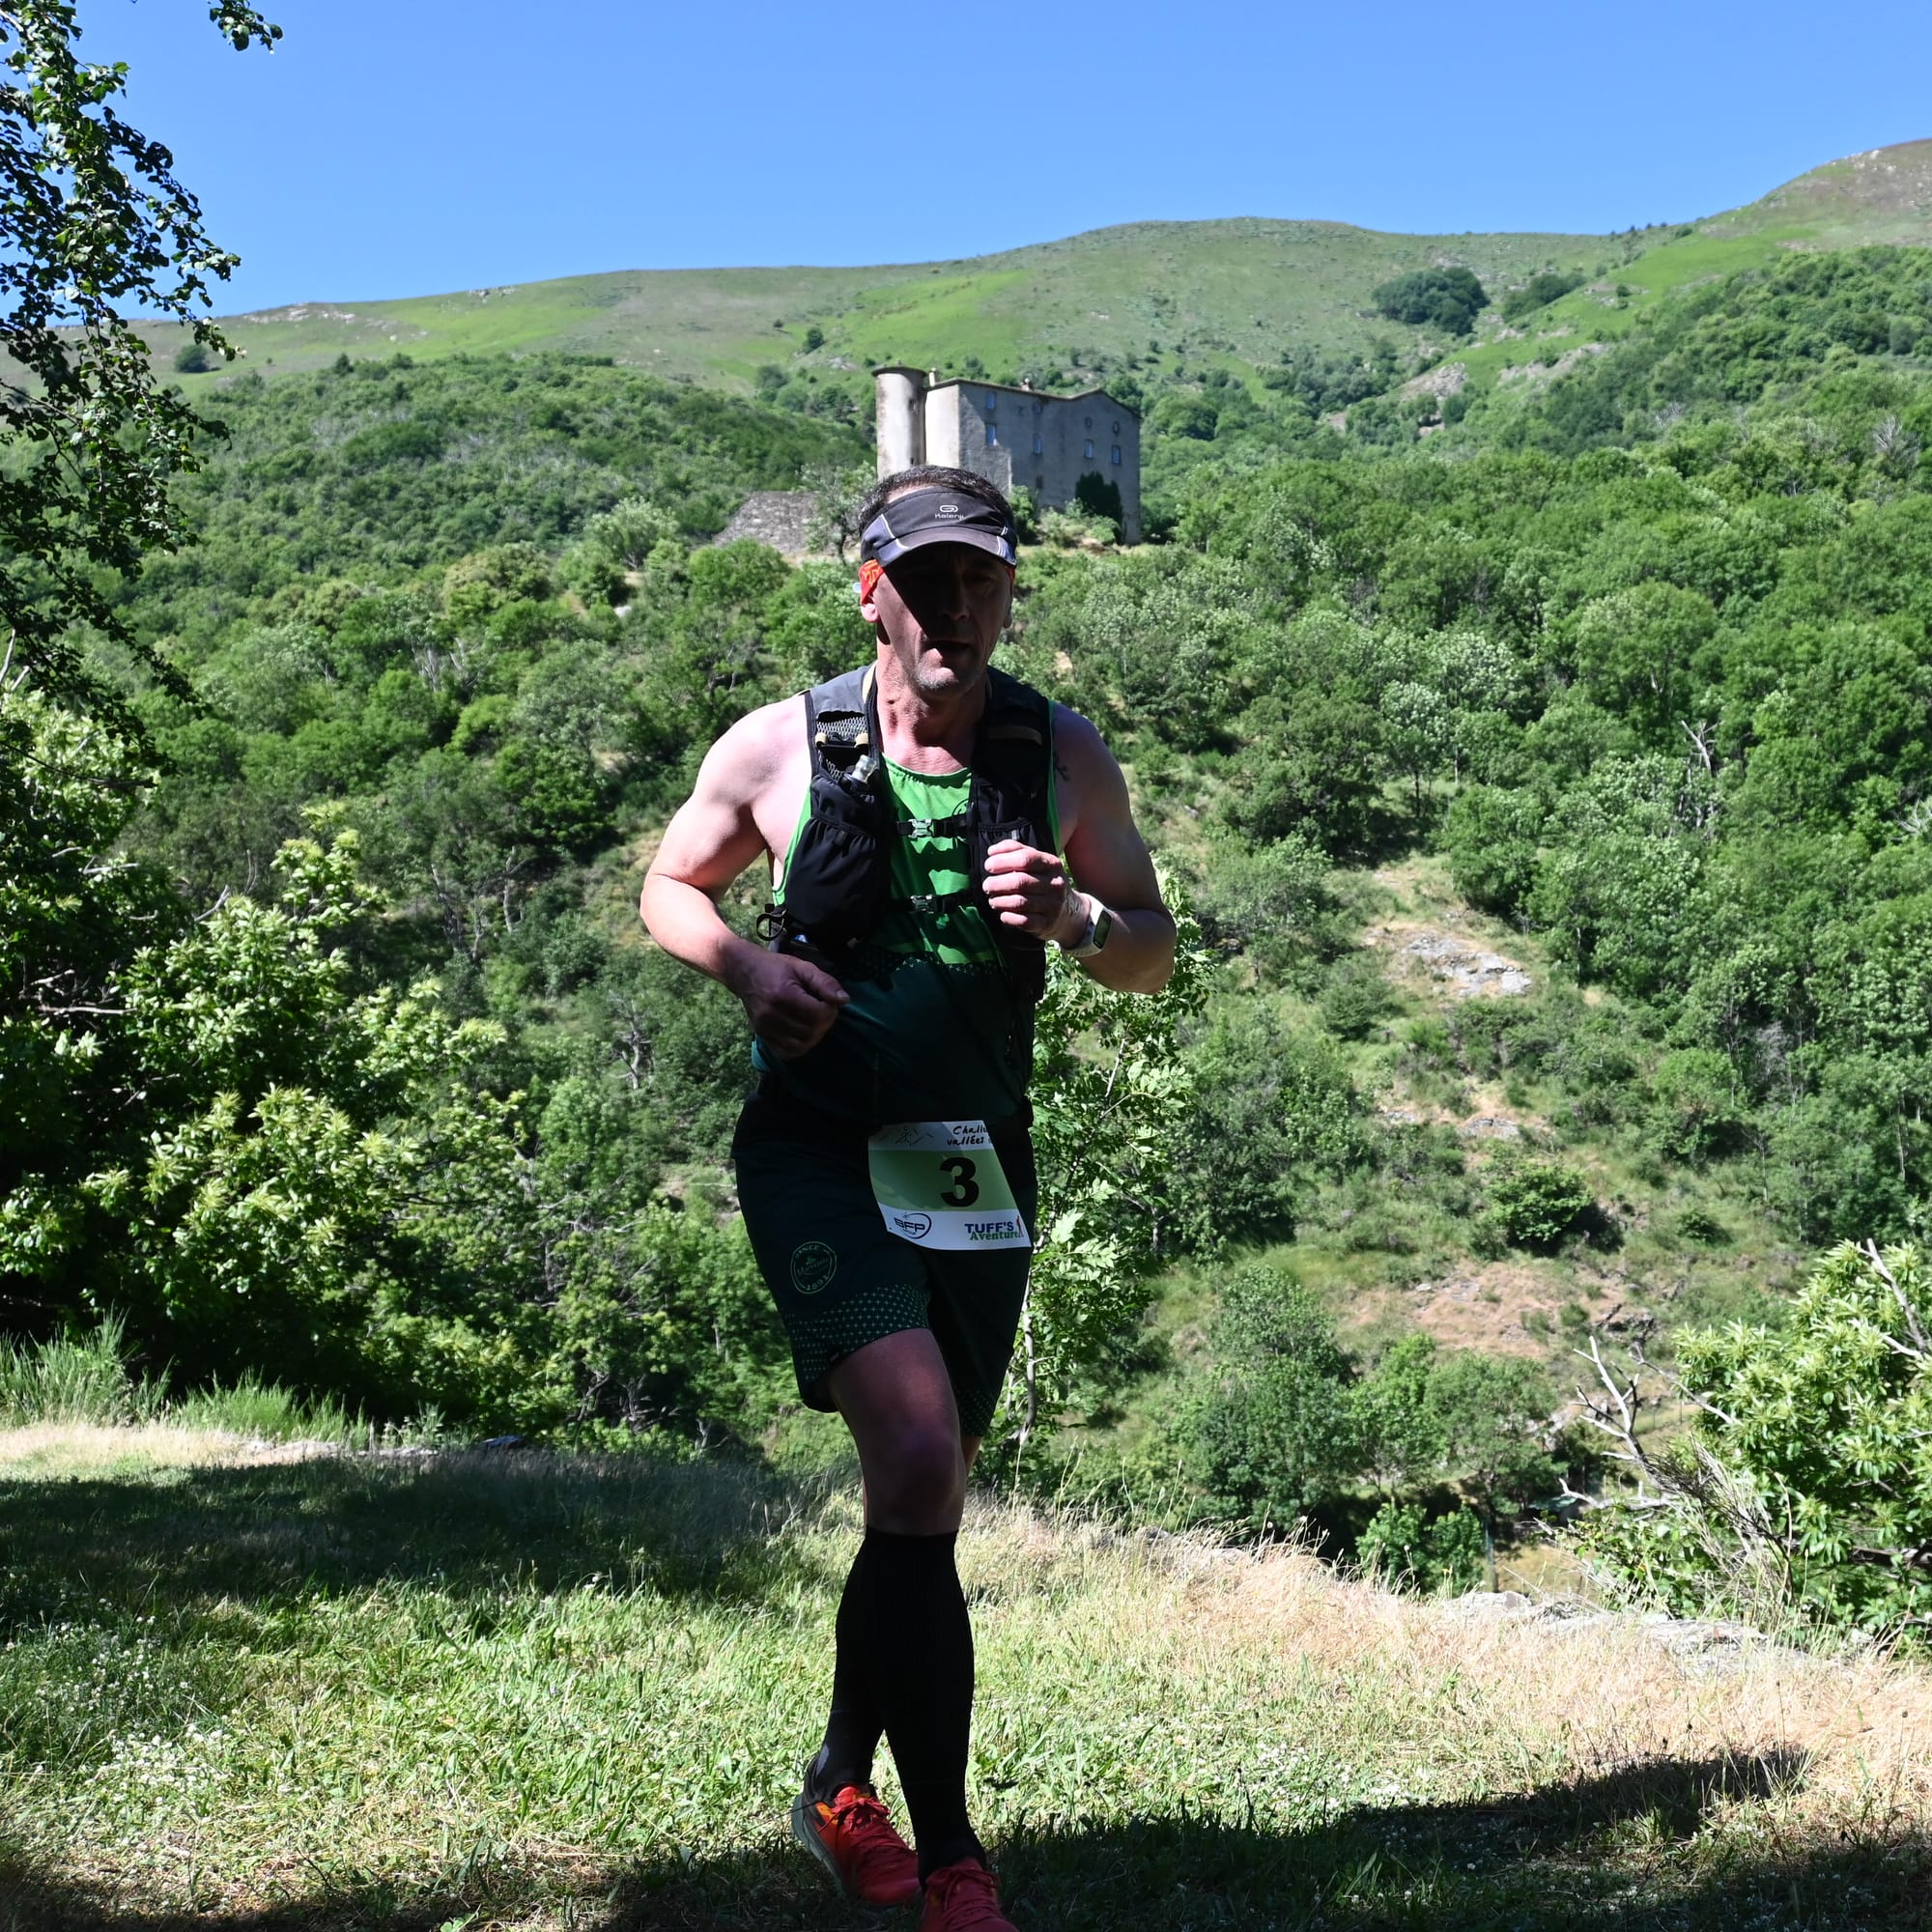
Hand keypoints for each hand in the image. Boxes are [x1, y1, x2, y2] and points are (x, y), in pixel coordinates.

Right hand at [732, 949, 848, 1058]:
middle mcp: (771, 1015)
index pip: (817, 1015)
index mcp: (783, 995)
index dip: (830, 1009)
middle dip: (825, 1023)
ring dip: (815, 1036)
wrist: (744, 972)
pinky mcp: (762, 1036)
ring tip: (814, 1021)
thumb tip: (844, 1000)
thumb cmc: (776, 967)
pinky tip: (803, 1033)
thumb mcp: (802, 967)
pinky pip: (786, 1053)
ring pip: (801, 1046)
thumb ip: (824, 982)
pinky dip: (800, 1047)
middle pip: (811, 1032)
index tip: (828, 1000)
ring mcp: (765, 1028)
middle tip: (823, 1010)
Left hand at [983, 838, 1081, 941]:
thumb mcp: (1037, 862)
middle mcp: (1055, 884)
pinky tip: (1003, 914)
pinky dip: (1008, 917)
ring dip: (1000, 901)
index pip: (1026, 858)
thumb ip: (1015, 850)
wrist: (1069, 912)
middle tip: (987, 886)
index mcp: (1052, 864)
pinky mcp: (1047, 924)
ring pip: (1020, 902)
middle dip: (997, 883)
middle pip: (1020, 881)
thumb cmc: (1044, 882)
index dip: (1003, 861)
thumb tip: (992, 851)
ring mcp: (1053, 905)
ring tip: (992, 900)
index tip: (988, 866)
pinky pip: (1023, 921)